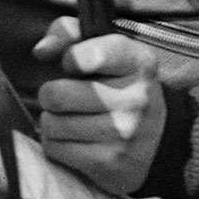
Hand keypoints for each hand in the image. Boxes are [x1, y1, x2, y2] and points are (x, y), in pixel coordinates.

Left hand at [31, 17, 168, 195]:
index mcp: (138, 63)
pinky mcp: (109, 164)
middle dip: (51, 94)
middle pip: (56, 94)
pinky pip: (55, 149)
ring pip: (51, 124)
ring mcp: (124, 134)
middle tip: (65, 96)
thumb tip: (41, 50)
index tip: (72, 64)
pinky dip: (56, 144)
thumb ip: (69, 34)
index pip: (92, 54)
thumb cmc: (119, 87)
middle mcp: (135, 99)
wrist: (157, 141)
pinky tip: (74, 140)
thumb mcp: (107, 50)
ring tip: (71, 118)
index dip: (69, 58)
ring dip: (52, 121)